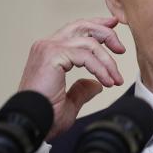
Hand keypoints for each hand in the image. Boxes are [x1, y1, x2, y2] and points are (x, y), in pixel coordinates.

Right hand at [18, 17, 125, 139]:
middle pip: (83, 26)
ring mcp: (48, 48)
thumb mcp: (69, 102)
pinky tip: (107, 82)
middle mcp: (47, 46)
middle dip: (106, 33)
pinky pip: (86, 56)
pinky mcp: (53, 55)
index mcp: (49, 52)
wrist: (31, 125)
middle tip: (121, 48)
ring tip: (116, 79)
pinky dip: (100, 68)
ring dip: (107, 61)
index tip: (113, 27)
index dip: (96, 26)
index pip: (76, 30)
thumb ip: (81, 90)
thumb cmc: (45, 117)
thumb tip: (95, 84)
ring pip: (89, 42)